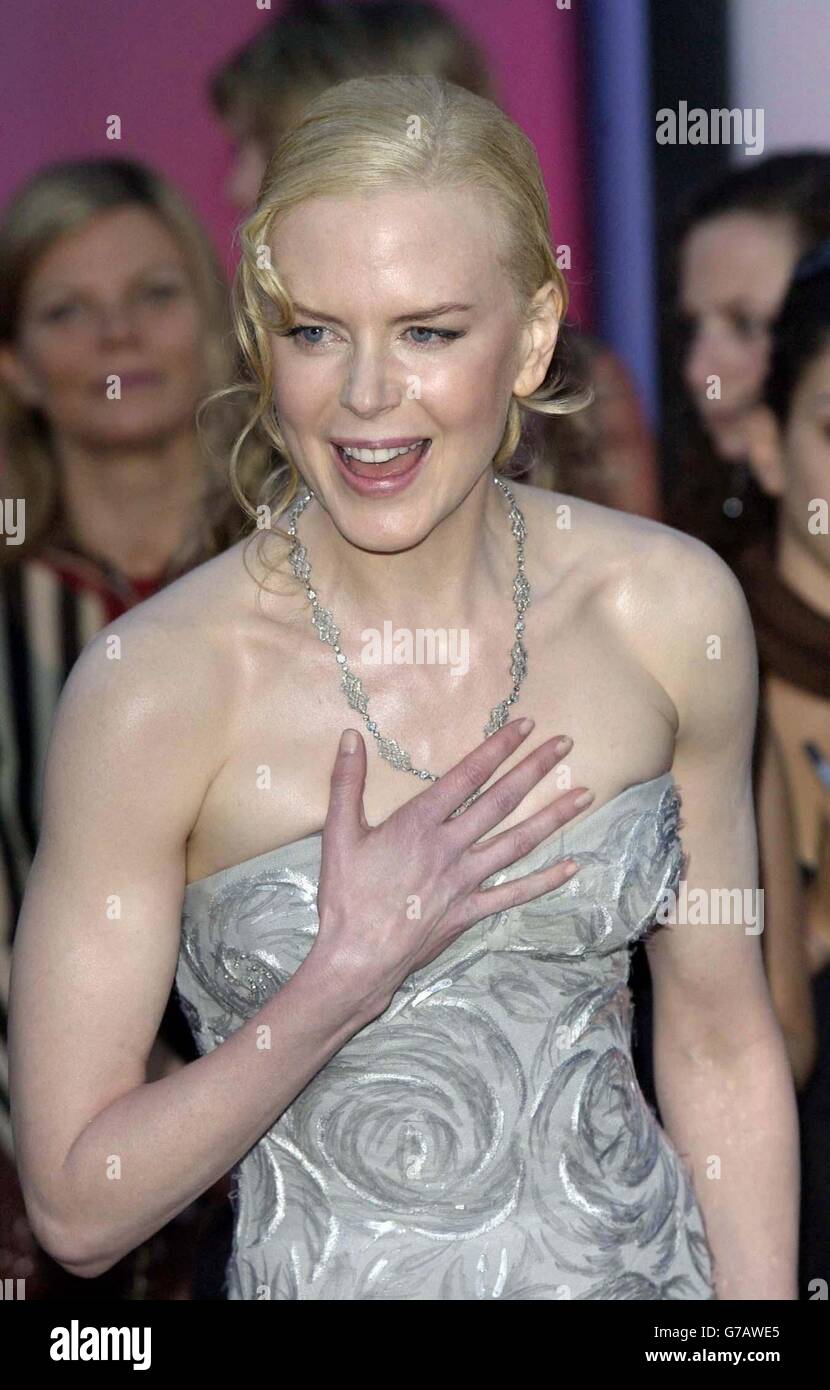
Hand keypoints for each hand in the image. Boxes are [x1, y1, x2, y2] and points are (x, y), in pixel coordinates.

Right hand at [311, 718, 591, 1019]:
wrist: (356, 957)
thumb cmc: (345, 896)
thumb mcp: (338, 834)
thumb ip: (346, 783)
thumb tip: (350, 736)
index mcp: (418, 824)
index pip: (468, 776)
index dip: (498, 747)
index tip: (525, 725)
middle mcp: (450, 847)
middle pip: (501, 801)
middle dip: (535, 769)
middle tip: (565, 744)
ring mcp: (465, 881)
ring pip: (518, 843)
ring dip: (553, 817)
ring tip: (585, 795)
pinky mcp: (470, 911)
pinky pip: (514, 893)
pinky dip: (545, 880)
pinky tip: (572, 866)